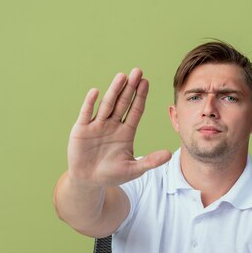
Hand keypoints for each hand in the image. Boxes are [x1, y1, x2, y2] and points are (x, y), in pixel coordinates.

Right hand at [67, 68, 170, 186]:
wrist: (88, 180)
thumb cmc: (111, 174)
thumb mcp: (133, 169)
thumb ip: (150, 161)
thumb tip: (169, 154)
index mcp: (126, 132)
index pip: (135, 110)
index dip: (140, 96)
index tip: (146, 82)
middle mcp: (112, 125)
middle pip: (123, 103)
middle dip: (130, 88)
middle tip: (137, 71)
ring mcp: (97, 125)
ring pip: (107, 105)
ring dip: (114, 91)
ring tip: (121, 76)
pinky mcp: (81, 129)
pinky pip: (86, 114)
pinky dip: (90, 103)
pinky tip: (96, 92)